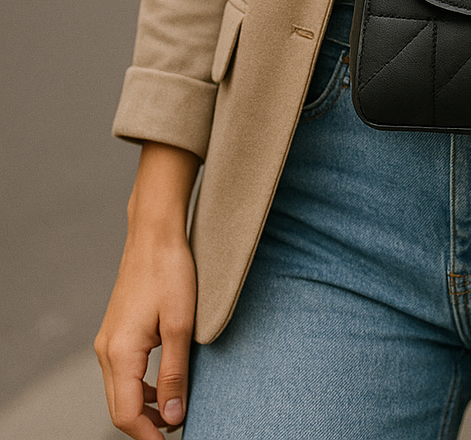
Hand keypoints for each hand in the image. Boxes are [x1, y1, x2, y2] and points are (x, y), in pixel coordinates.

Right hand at [95, 143, 199, 436]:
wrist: (155, 233)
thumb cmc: (170, 272)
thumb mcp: (180, 325)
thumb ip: (175, 374)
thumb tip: (174, 417)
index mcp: (120, 352)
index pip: (126, 414)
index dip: (149, 435)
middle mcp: (106, 350)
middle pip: (119, 407)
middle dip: (145, 426)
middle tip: (176, 431)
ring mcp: (108, 341)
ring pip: (119, 391)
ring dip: (143, 408)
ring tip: (174, 413)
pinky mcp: (115, 332)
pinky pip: (122, 373)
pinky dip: (139, 388)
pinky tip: (163, 387)